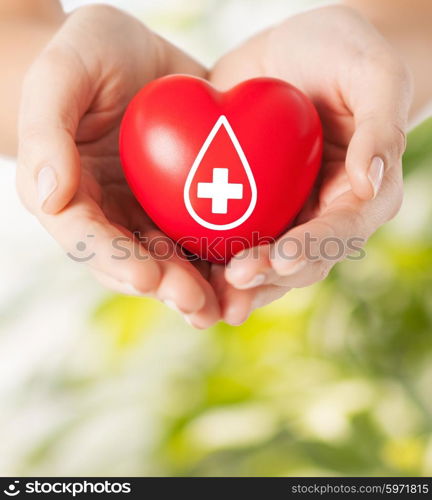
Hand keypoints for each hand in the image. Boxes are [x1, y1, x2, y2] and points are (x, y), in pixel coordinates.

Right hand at [16, 5, 219, 327]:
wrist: (136, 51)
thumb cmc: (89, 53)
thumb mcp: (61, 73)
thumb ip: (46, 132)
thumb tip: (52, 196)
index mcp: (71, 192)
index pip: (84, 236)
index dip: (113, 260)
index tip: (146, 277)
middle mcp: (109, 212)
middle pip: (131, 260)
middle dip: (164, 286)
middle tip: (197, 305)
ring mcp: (147, 210)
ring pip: (170, 257)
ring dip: (196, 287)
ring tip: (224, 307)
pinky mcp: (184, 202)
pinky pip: (203, 234)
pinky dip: (222, 257)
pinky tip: (247, 272)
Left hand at [209, 5, 411, 323]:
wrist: (294, 52)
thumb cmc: (342, 56)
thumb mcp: (372, 75)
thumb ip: (380, 127)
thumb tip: (368, 182)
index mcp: (357, 195)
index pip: (340, 231)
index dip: (311, 248)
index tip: (280, 257)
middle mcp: (318, 215)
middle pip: (296, 262)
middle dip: (265, 276)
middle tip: (232, 282)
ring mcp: (279, 214)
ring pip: (259, 262)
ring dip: (231, 285)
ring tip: (203, 299)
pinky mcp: (243, 204)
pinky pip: (223, 236)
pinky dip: (202, 257)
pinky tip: (177, 267)